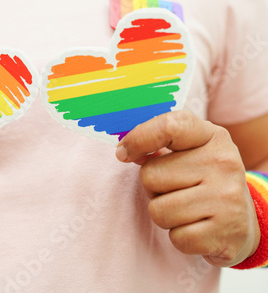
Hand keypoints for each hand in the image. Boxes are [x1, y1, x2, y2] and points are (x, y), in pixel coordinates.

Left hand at [116, 110, 259, 266]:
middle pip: (150, 176)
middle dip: (153, 188)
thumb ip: (159, 144)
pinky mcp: (226, 233)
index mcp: (212, 137)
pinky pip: (176, 238)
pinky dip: (180, 237)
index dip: (138, 139)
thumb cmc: (204, 181)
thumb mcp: (191, 152)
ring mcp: (227, 198)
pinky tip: (197, 228)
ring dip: (164, 215)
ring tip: (186, 210)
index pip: (169, 127)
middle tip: (176, 191)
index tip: (122, 153)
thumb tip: (124, 150)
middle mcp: (223, 163)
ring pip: (158, 211)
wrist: (243, 222)